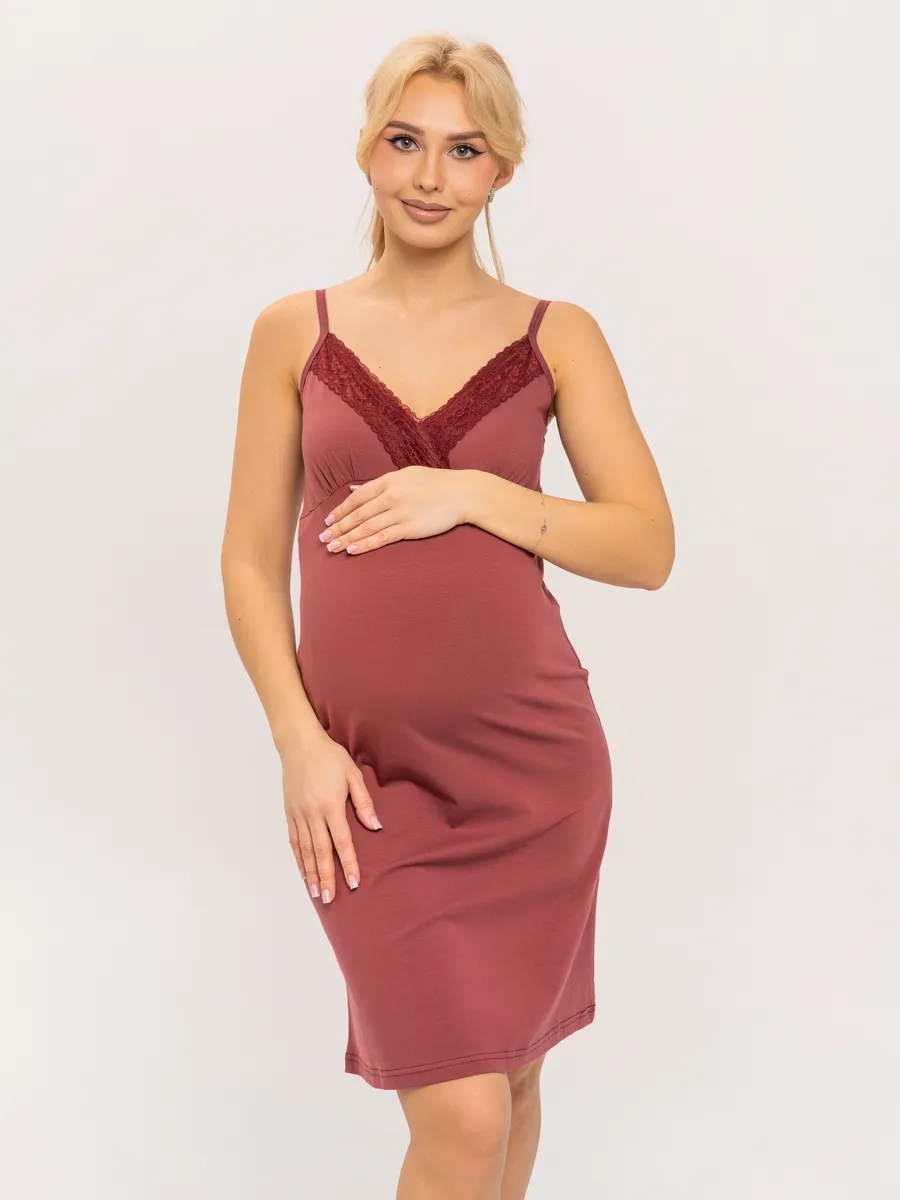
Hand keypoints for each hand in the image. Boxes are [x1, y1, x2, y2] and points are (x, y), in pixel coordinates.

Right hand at [281, 728, 382, 904]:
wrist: (299, 744)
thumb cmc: (330, 757)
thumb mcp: (353, 774)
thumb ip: (364, 802)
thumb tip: (375, 826)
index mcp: (330, 805)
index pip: (341, 841)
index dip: (348, 863)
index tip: (353, 882)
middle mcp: (312, 813)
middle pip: (321, 852)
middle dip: (326, 877)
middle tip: (330, 898)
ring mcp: (298, 814)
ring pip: (305, 850)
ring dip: (310, 873)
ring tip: (315, 893)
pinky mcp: (289, 812)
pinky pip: (294, 841)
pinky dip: (298, 859)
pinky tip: (302, 871)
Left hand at [318, 466, 473, 555]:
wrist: (464, 493)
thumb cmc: (437, 484)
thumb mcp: (407, 475)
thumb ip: (381, 483)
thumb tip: (355, 489)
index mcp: (390, 480)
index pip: (358, 497)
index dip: (341, 510)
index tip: (329, 521)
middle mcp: (392, 495)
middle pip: (358, 514)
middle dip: (339, 527)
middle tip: (323, 538)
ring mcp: (401, 511)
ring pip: (367, 527)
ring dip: (347, 538)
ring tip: (333, 547)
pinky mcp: (410, 527)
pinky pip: (383, 537)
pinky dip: (366, 544)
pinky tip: (353, 550)